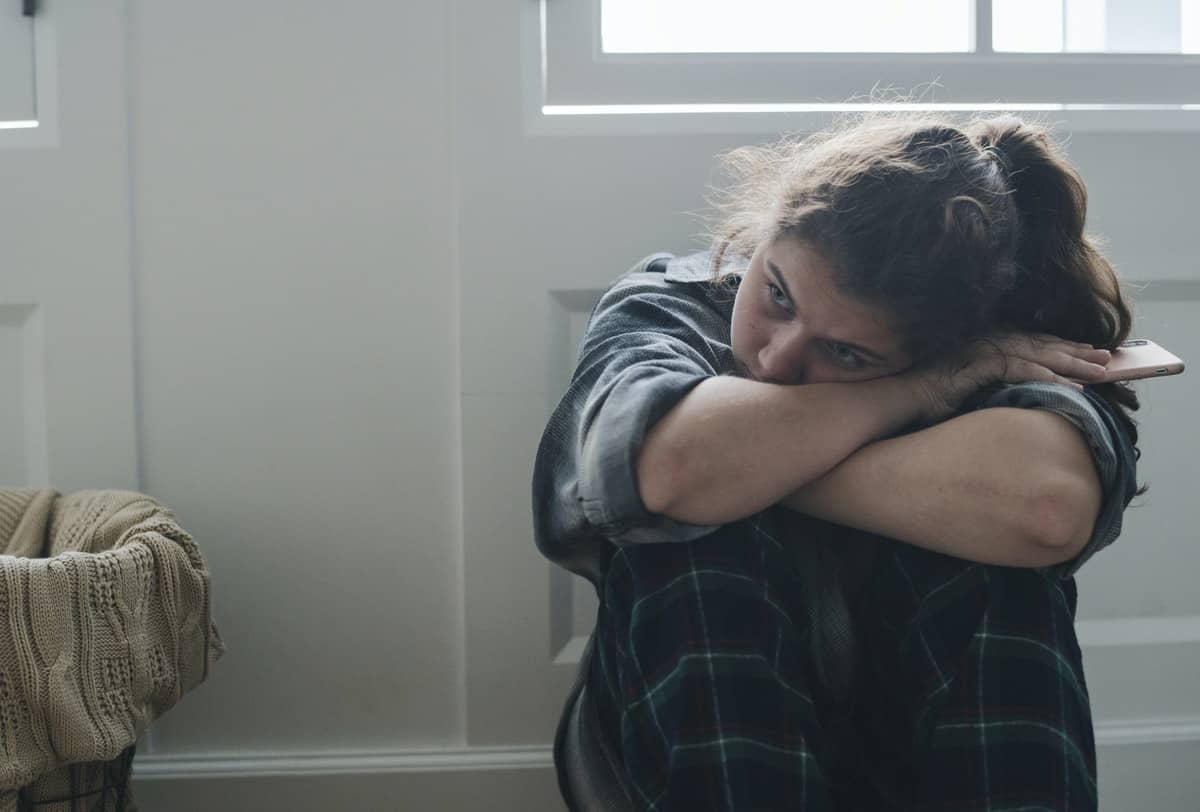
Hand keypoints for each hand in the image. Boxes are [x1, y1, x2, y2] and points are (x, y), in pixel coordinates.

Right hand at [902, 332, 1111, 422]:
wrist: (894, 399)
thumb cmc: (919, 398)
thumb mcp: (959, 389)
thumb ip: (983, 384)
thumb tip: (1006, 394)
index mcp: (981, 343)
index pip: (1028, 342)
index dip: (1059, 347)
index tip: (1086, 352)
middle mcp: (983, 341)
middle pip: (1039, 343)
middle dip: (1074, 352)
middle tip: (1106, 359)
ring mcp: (981, 350)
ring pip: (1037, 354)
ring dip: (1071, 364)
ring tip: (1100, 374)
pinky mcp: (978, 364)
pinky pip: (1023, 370)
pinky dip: (1050, 378)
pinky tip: (1073, 389)